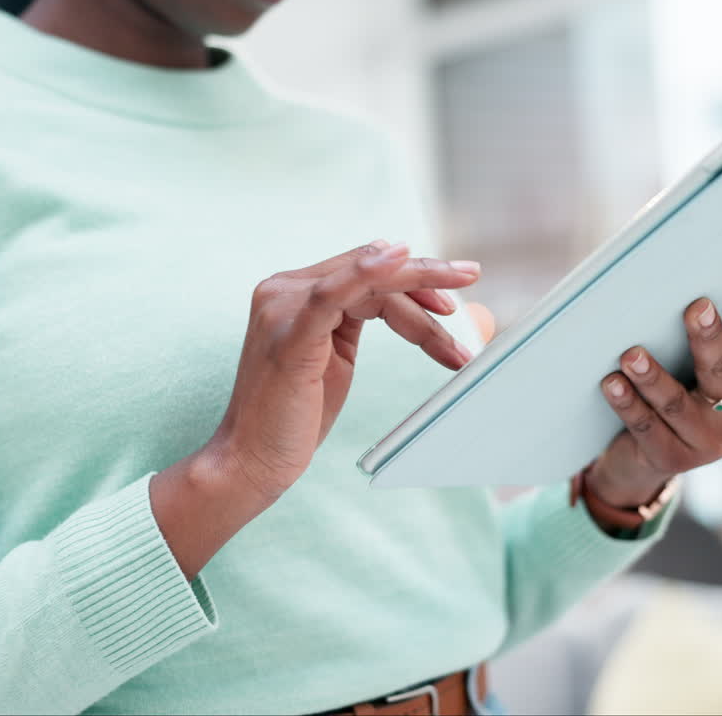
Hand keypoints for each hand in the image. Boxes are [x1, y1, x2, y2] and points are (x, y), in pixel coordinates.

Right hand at [206, 240, 480, 502]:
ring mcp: (282, 307)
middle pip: (370, 270)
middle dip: (425, 276)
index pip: (363, 271)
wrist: (250, 461)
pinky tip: (401, 260)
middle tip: (470, 276)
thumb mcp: (335, 359)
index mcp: (294, 294)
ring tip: (458, 312)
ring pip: (365, 280)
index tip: (450, 301)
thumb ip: (360, 320)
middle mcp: (284, 291)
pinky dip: (369, 271)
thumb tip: (410, 299)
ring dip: (420, 290)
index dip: (412, 280)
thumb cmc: (293, 418)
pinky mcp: (289, 332)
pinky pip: (334, 292)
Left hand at [586, 280, 721, 507]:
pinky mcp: (672, 459)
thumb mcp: (687, 375)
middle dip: (708, 338)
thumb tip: (671, 290)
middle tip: (697, 307)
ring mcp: (704, 442)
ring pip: (676, 403)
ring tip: (631, 355)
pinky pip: (645, 426)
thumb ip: (690, 346)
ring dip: (652, 377)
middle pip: (720, 372)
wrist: (641, 462)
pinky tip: (611, 384)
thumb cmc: (667, 400)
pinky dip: (627, 403)